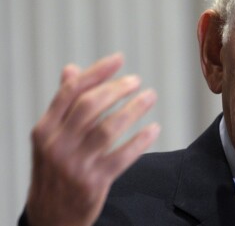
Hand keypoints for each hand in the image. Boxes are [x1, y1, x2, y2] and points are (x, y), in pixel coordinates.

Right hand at [25, 53, 159, 225]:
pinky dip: (141, 140)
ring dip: (134, 109)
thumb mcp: (49, 138)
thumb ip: (62, 104)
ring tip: (150, 97)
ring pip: (109, 127)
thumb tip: (71, 69)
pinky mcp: (95, 182)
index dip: (96, 72)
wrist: (51, 217)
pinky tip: (154, 129)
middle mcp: (58, 144)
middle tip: (137, 81)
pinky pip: (123, 156)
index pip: (71, 91)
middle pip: (91, 105)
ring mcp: (76, 164)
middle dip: (118, 88)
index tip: (118, 59)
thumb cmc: (54, 171)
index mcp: (45, 129)